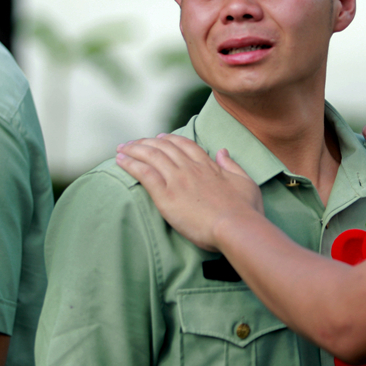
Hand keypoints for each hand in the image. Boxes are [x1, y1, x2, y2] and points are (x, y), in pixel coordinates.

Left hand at [116, 134, 262, 251]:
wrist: (237, 227)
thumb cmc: (245, 210)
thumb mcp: (245, 182)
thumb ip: (232, 165)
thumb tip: (222, 151)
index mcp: (208, 166)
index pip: (184, 145)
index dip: (169, 140)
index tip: (159, 138)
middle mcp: (190, 168)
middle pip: (163, 147)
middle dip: (146, 142)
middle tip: (133, 143)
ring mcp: (178, 180)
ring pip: (151, 156)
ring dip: (134, 150)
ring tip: (121, 148)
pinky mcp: (166, 196)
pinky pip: (144, 173)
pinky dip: (130, 164)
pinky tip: (120, 160)